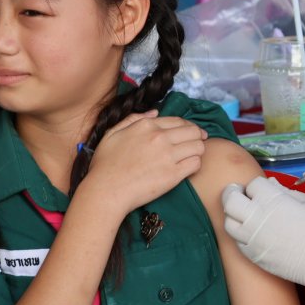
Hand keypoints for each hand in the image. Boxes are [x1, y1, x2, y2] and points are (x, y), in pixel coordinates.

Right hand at [83, 111, 207, 214]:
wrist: (105, 191)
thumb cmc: (105, 165)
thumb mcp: (112, 134)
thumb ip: (133, 119)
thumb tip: (155, 112)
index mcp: (147, 125)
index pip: (178, 121)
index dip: (188, 126)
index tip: (191, 132)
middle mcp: (160, 137)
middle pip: (193, 131)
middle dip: (198, 136)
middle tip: (198, 142)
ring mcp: (168, 156)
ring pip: (198, 146)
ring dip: (198, 150)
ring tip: (193, 155)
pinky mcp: (173, 174)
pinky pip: (196, 163)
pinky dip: (195, 164)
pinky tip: (188, 168)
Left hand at [222, 177, 304, 291]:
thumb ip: (286, 191)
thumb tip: (271, 184)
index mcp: (273, 200)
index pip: (253, 184)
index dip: (258, 184)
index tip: (264, 188)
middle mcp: (257, 218)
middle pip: (230, 200)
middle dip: (233, 193)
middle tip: (240, 193)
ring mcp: (253, 239)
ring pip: (228, 223)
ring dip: (233, 214)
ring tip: (244, 213)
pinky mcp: (254, 256)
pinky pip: (237, 242)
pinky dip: (240, 233)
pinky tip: (251, 231)